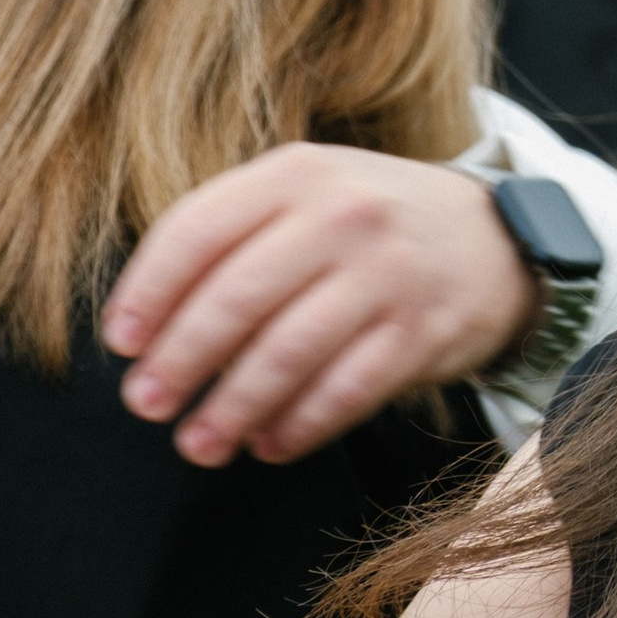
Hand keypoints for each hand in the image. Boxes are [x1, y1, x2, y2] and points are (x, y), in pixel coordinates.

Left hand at [102, 148, 541, 466]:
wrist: (494, 238)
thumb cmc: (369, 225)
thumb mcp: (307, 194)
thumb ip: (235, 235)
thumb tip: (149, 323)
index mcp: (297, 173)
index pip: (199, 229)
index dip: (149, 291)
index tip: (121, 343)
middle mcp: (344, 215)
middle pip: (238, 296)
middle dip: (181, 360)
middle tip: (147, 404)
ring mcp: (388, 273)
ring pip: (290, 351)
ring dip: (234, 406)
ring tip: (200, 442)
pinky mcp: (423, 331)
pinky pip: (349, 389)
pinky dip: (302, 424)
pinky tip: (271, 443)